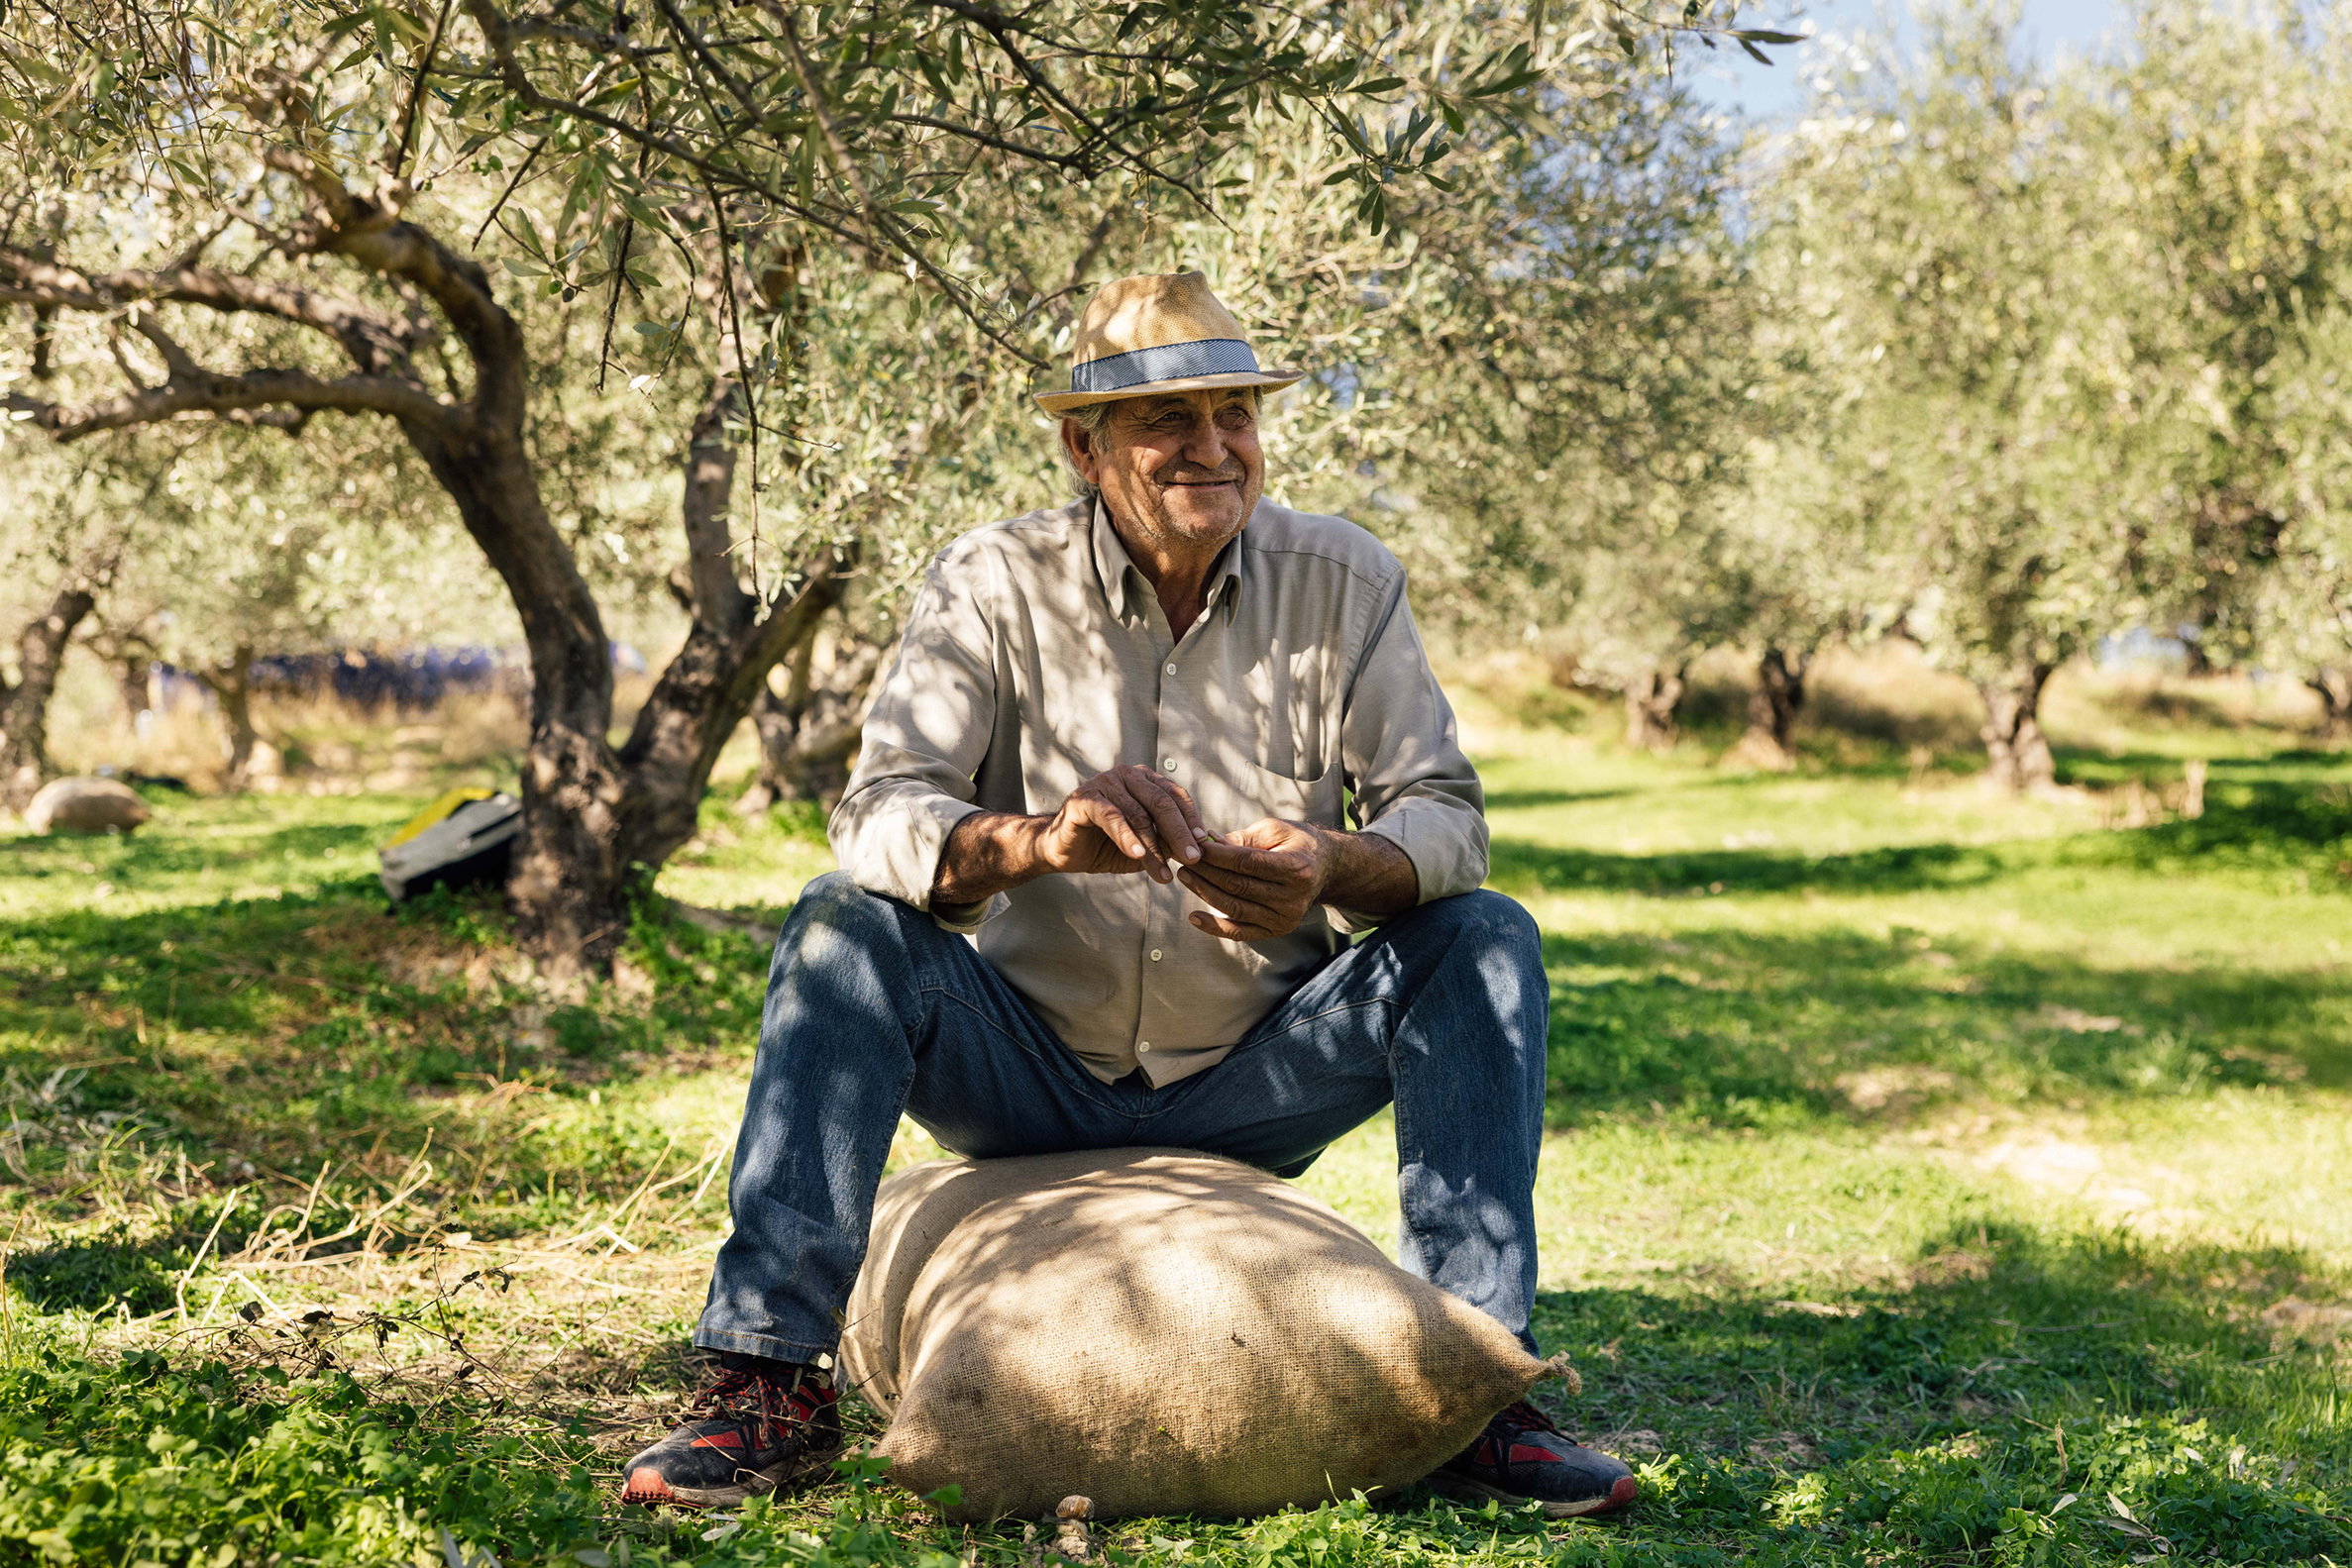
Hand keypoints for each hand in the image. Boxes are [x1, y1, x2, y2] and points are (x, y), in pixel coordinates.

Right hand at [1034, 764, 1207, 883]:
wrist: (1063, 852)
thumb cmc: (1105, 846)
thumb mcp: (1144, 846)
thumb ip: (1166, 843)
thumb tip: (1196, 849)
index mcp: (1144, 780)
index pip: (1176, 796)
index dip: (1191, 820)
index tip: (1203, 844)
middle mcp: (1126, 775)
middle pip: (1161, 802)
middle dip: (1179, 834)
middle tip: (1192, 859)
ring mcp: (1104, 783)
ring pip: (1138, 814)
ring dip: (1153, 847)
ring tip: (1163, 874)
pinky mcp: (1084, 798)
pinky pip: (1111, 817)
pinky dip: (1126, 837)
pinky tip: (1137, 855)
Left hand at [1178, 817, 1329, 939]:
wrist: (1324, 869)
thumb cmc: (1296, 843)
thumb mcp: (1275, 830)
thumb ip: (1243, 838)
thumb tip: (1208, 843)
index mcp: (1296, 867)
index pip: (1248, 863)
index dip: (1218, 855)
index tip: (1196, 845)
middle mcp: (1293, 897)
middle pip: (1238, 885)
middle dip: (1206, 871)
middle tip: (1184, 858)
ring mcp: (1284, 918)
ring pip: (1234, 908)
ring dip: (1204, 892)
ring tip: (1185, 876)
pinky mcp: (1276, 930)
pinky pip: (1240, 932)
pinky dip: (1214, 927)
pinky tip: (1194, 916)